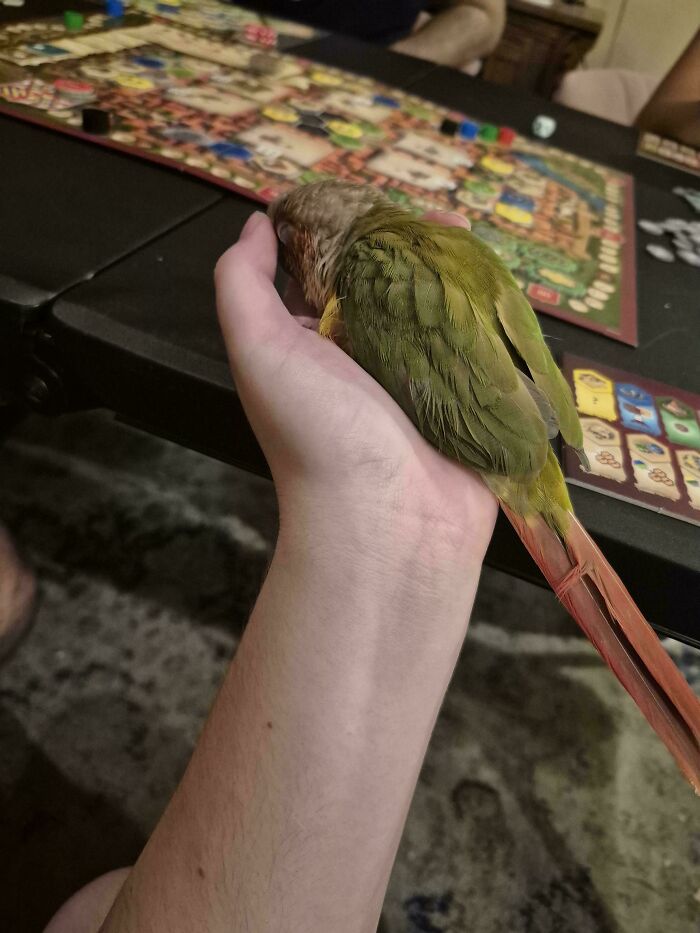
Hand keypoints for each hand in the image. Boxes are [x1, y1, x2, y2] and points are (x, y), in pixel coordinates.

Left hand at [215, 212, 496, 564]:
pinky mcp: (466, 398)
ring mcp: (420, 378)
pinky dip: (486, 312)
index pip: (327, 273)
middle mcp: (365, 358)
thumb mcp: (259, 350)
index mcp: (314, 345)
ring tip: (464, 233)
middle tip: (430, 214)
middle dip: (406, 245)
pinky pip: (477, 343)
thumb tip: (255, 226)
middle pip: (388, 285)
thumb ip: (242, 285)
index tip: (363, 197)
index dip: (341, 231)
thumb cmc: (318, 435)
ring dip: (450, 271)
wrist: (388, 521)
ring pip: (435, 308)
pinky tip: (496, 281)